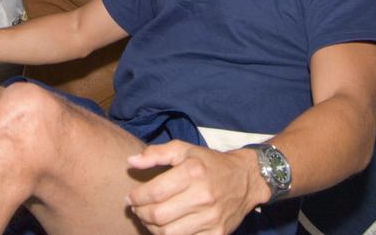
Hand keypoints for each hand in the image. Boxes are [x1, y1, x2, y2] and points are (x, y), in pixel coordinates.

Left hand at [125, 143, 263, 234]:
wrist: (245, 179)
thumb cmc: (209, 163)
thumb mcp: (184, 149)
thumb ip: (156, 153)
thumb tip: (131, 162)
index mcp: (193, 172)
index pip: (154, 192)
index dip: (137, 197)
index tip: (130, 198)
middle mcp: (203, 196)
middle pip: (158, 215)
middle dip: (141, 214)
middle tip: (137, 209)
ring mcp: (211, 218)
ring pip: (168, 233)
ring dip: (152, 228)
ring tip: (149, 218)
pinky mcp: (217, 234)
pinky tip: (167, 227)